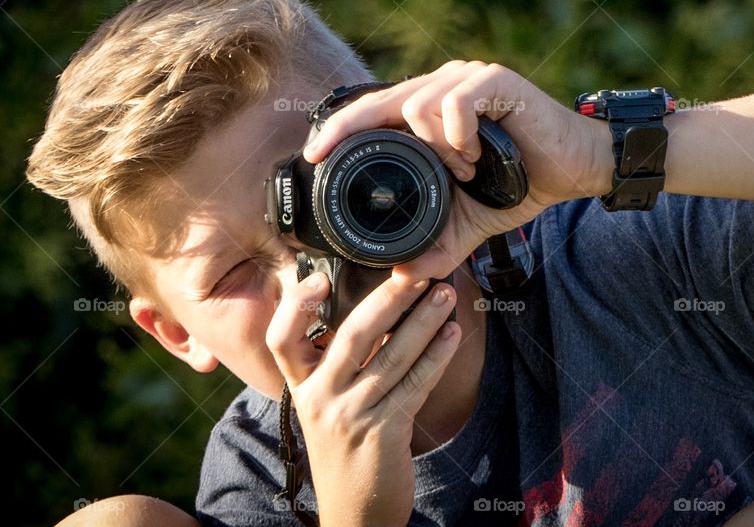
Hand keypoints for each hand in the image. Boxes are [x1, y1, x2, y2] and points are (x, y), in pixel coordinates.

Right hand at [266, 272, 460, 526]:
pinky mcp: (384, 430)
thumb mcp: (327, 406)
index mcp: (301, 386)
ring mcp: (351, 415)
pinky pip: (416, 382)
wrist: (355, 512)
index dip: (295, 306)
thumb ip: (340, 364)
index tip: (321, 277)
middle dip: (390, 297)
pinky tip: (452, 334)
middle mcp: (319, 398)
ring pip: (393, 354)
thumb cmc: (346, 450)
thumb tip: (378, 310)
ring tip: (445, 294)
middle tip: (417, 271)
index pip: (282, 339)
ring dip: (424, 320)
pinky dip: (437, 355)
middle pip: (353, 334)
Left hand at [304, 60, 612, 286]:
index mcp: (436, 107)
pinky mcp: (496, 81)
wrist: (577, 168)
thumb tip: (407, 274)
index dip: (342, 129)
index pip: (377, 110)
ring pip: (418, 104)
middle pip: (382, 98)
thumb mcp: (472, 219)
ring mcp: (471, 78)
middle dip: (348, 127)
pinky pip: (456, 104)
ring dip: (433, 148)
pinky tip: (473, 159)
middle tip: (325, 154)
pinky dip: (457, 137)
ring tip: (460, 172)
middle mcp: (446, 84)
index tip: (313, 155)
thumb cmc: (524, 182)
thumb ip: (441, 239)